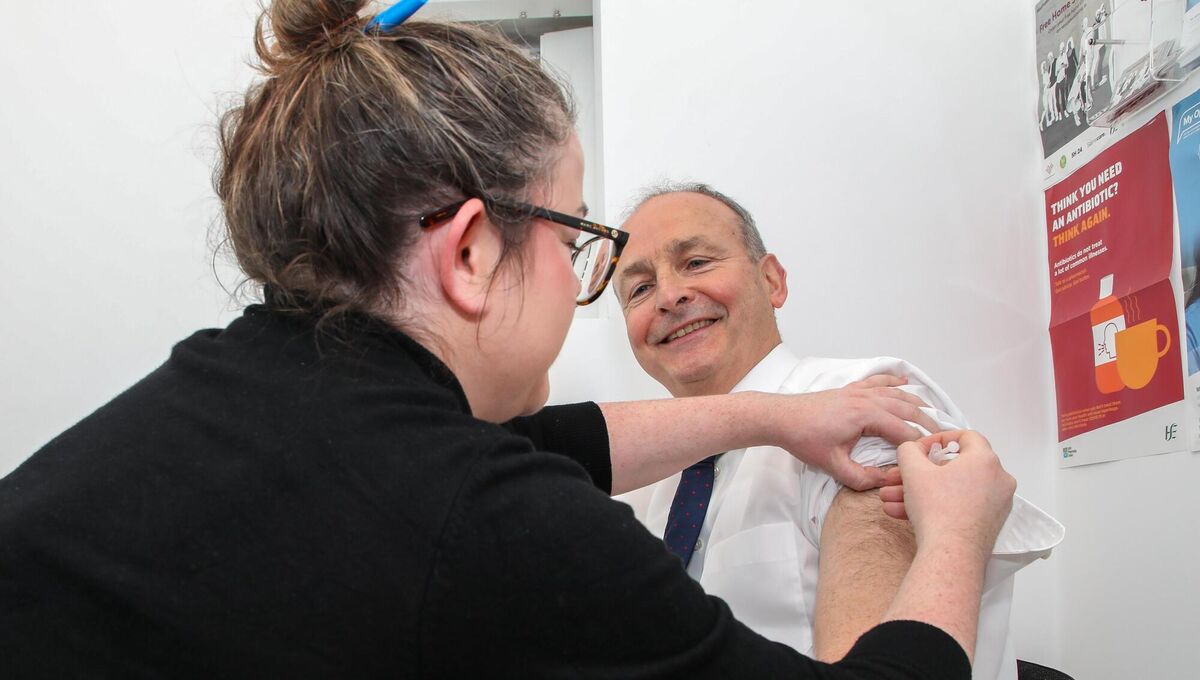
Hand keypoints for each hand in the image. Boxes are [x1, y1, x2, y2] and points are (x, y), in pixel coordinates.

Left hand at [768, 374, 941, 490]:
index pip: (903, 430)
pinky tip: (905, 381)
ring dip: (917, 403)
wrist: (781, 417)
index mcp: (865, 415)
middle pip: (907, 408)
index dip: (920, 446)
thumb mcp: (833, 466)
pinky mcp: (850, 389)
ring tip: (933, 416)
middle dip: (927, 423)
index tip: (932, 458)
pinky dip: (894, 381)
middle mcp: (866, 398)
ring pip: (896, 393)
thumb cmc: (804, 439)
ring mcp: (858, 391)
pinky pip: (878, 381)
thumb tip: (886, 481)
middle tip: (943, 438)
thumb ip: (861, 477)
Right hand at [879, 430, 1015, 558]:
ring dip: (918, 493)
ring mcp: (996, 504)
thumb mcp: (913, 471)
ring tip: (890, 501)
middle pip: (953, 468)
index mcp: (985, 460)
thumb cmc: (937, 508)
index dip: (938, 439)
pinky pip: (959, 507)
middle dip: (917, 474)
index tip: (919, 450)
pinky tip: (902, 513)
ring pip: (952, 490)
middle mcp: (997, 479)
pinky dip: (935, 507)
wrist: (952, 555)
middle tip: (896, 479)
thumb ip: (909, 450)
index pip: (966, 437)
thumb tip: (912, 449)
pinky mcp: (989, 524)